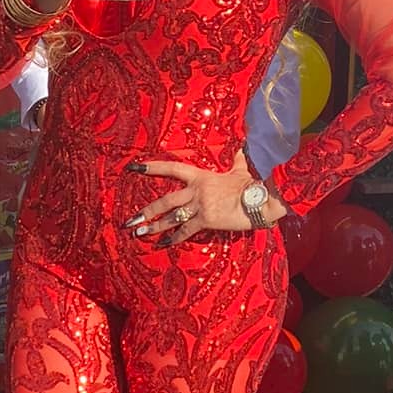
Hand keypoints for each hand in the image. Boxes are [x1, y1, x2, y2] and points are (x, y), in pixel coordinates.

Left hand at [127, 152, 282, 245]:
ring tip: (140, 233)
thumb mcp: (240, 171)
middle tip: (131, 220)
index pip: (172, 168)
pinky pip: (186, 231)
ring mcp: (200, 205)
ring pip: (171, 217)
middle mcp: (197, 190)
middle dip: (147, 211)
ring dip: (155, 226)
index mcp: (201, 176)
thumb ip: (236, 160)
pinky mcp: (206, 220)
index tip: (135, 168)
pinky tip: (164, 243)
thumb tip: (242, 148)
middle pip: (166, 200)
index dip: (153, 168)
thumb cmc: (252, 185)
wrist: (261, 199)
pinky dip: (174, 238)